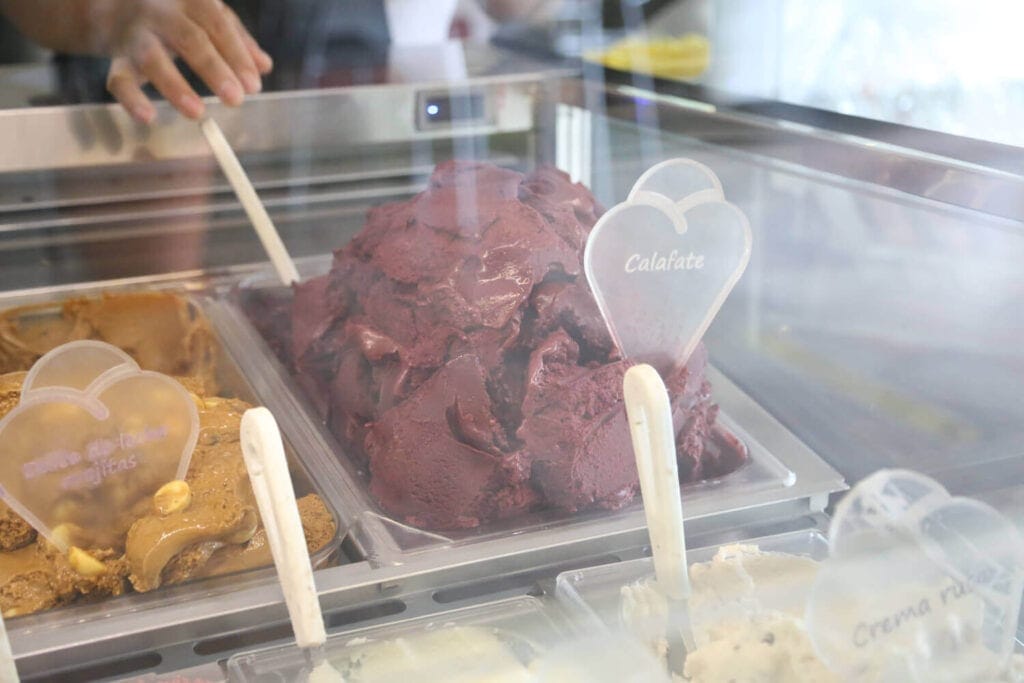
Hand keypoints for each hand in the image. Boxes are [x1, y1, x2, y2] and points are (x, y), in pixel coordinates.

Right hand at [103, 0, 272, 122]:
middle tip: (236, 99)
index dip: (237, 54)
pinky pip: (120, 78)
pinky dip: (132, 99)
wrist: (113, 2)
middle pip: (189, 39)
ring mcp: (135, 34)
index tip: (253, 85)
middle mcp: (161, 13)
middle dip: (214, 70)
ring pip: (152, 58)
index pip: (217, 25)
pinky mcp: (117, 58)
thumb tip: (264, 67)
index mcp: (190, 0)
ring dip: (175, 86)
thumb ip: (236, 39)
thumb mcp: (206, 16)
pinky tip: (148, 117)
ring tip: (197, 112)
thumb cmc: (174, 12)